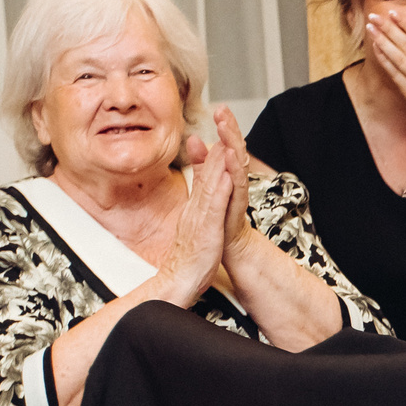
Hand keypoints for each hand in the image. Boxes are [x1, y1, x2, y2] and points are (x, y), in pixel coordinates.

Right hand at [162, 127, 235, 303]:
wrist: (179, 280)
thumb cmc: (189, 258)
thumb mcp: (194, 228)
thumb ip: (196, 213)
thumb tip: (200, 200)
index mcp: (194, 208)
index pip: (203, 177)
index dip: (211, 155)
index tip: (217, 135)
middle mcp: (195, 209)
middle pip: (206, 174)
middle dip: (215, 150)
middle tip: (221, 126)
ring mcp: (200, 217)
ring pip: (210, 185)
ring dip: (218, 164)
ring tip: (225, 143)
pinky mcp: (207, 229)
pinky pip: (214, 207)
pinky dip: (220, 190)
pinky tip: (227, 177)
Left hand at [210, 106, 253, 254]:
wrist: (220, 248)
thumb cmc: (215, 219)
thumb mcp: (204, 185)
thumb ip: (202, 163)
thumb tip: (194, 139)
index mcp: (226, 174)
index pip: (227, 145)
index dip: (225, 127)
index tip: (220, 108)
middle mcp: (233, 181)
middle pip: (234, 149)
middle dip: (230, 129)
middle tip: (224, 110)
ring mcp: (235, 193)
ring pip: (236, 163)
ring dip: (232, 144)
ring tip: (226, 126)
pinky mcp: (235, 206)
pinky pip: (236, 185)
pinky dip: (233, 170)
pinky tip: (230, 156)